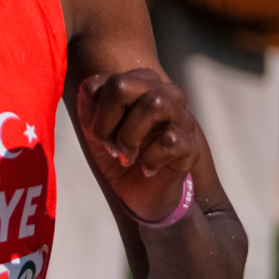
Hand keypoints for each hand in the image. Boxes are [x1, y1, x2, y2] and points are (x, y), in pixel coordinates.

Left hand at [70, 67, 200, 223]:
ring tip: (128, 157)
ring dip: (129, 137)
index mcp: (137, 85)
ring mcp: (181, 117)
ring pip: (153, 104)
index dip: (90, 115)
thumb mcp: (95, 132)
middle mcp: (163, 93)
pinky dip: (149, 160)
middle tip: (111, 147)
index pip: (98, 84)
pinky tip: (147, 169)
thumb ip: (89, 107)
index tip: (99, 136)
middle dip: (105, 122)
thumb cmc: (120, 157)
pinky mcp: (191, 145)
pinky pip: (169, 141)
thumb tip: (88, 89)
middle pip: (121, 84)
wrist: (145, 195)